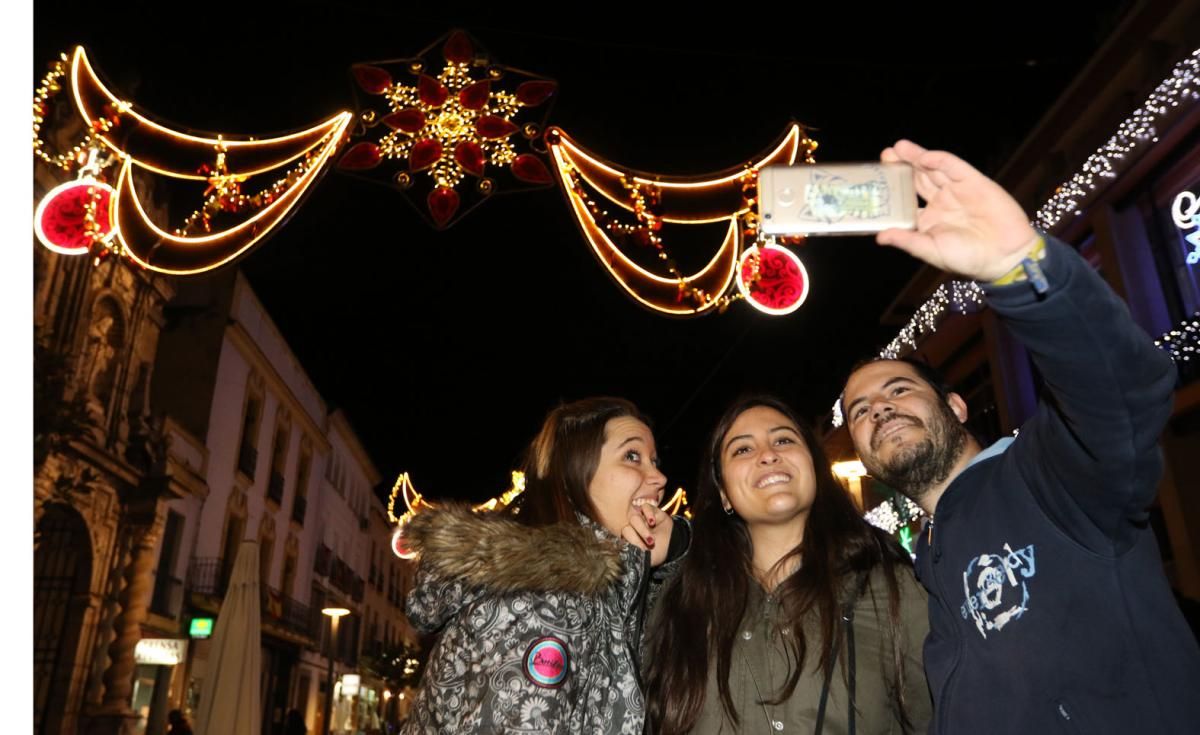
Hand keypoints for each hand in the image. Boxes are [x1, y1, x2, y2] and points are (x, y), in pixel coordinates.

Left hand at [621, 499, 673, 566]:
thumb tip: (623, 549)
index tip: (641, 550)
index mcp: (628, 538)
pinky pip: (644, 507)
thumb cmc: (656, 553)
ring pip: (634, 518)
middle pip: (626, 527)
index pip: (622, 537)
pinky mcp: (651, 511)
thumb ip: (633, 553)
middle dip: (637, 538)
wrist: (672, 545)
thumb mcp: (644, 557)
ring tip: (652, 539)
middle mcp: (632, 528)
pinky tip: (653, 522)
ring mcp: (641, 518)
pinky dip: (648, 514)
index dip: (631, 543)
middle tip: (648, 545)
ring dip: (643, 529)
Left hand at [876, 140, 1038, 281]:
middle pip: (917, 178)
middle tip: (885, 155)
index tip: (875, 182)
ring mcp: (956, 190)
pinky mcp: (974, 182)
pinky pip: (954, 167)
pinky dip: (940, 161)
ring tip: (898, 148)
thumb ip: (907, 241)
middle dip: (901, 166)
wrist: (1005, 255)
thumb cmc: (968, 258)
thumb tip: (880, 236)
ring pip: (933, 169)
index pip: (905, 199)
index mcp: (927, 219)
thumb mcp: (931, 250)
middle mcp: (940, 201)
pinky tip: (925, 157)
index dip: (892, 189)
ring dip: (916, 157)